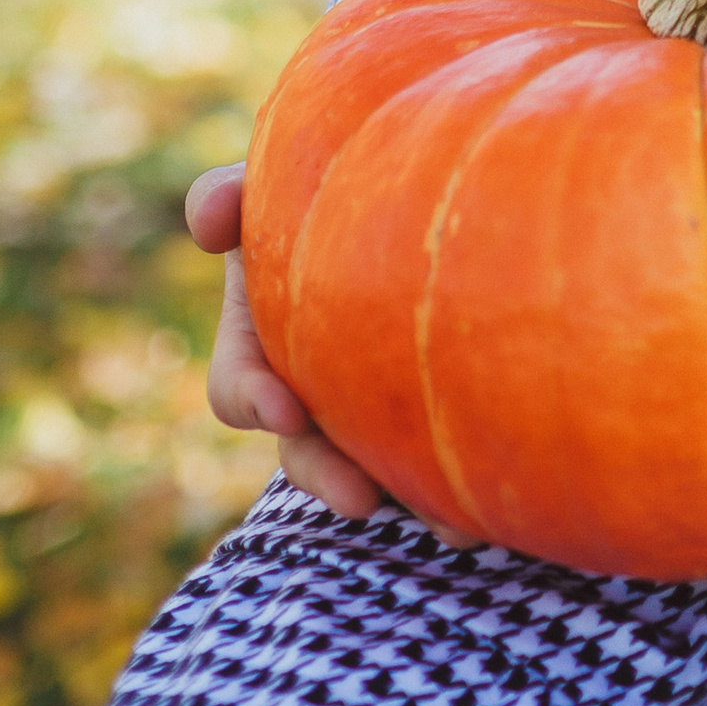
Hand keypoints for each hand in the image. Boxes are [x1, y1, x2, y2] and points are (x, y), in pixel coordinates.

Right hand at [188, 161, 426, 531]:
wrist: (418, 193)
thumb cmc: (326, 183)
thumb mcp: (272, 186)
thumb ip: (229, 193)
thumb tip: (208, 217)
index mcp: (263, 340)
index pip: (239, 388)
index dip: (253, 400)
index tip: (284, 410)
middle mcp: (310, 389)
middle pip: (304, 453)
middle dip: (327, 476)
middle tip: (363, 496)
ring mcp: (368, 409)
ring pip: (374, 473)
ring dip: (406, 499)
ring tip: (450, 522)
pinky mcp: (427, 420)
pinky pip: (438, 467)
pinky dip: (461, 487)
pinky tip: (499, 498)